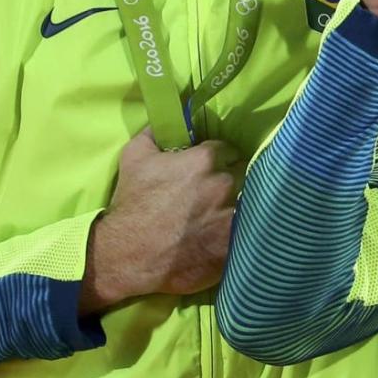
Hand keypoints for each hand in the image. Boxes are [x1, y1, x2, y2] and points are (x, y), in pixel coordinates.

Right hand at [79, 133, 243, 313]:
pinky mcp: (234, 243)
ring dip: (235, 204)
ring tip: (217, 215)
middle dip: (230, 179)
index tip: (209, 168)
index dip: (218, 157)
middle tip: (213, 193)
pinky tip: (220, 234)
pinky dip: (236, 230)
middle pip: (241, 173)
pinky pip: (245, 230)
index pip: (227, 149)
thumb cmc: (132, 204)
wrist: (130, 255)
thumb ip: (153, 133)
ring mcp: (231, 215)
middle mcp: (224, 184)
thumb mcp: (134, 158)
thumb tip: (164, 121)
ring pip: (247, 202)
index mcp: (205, 160)